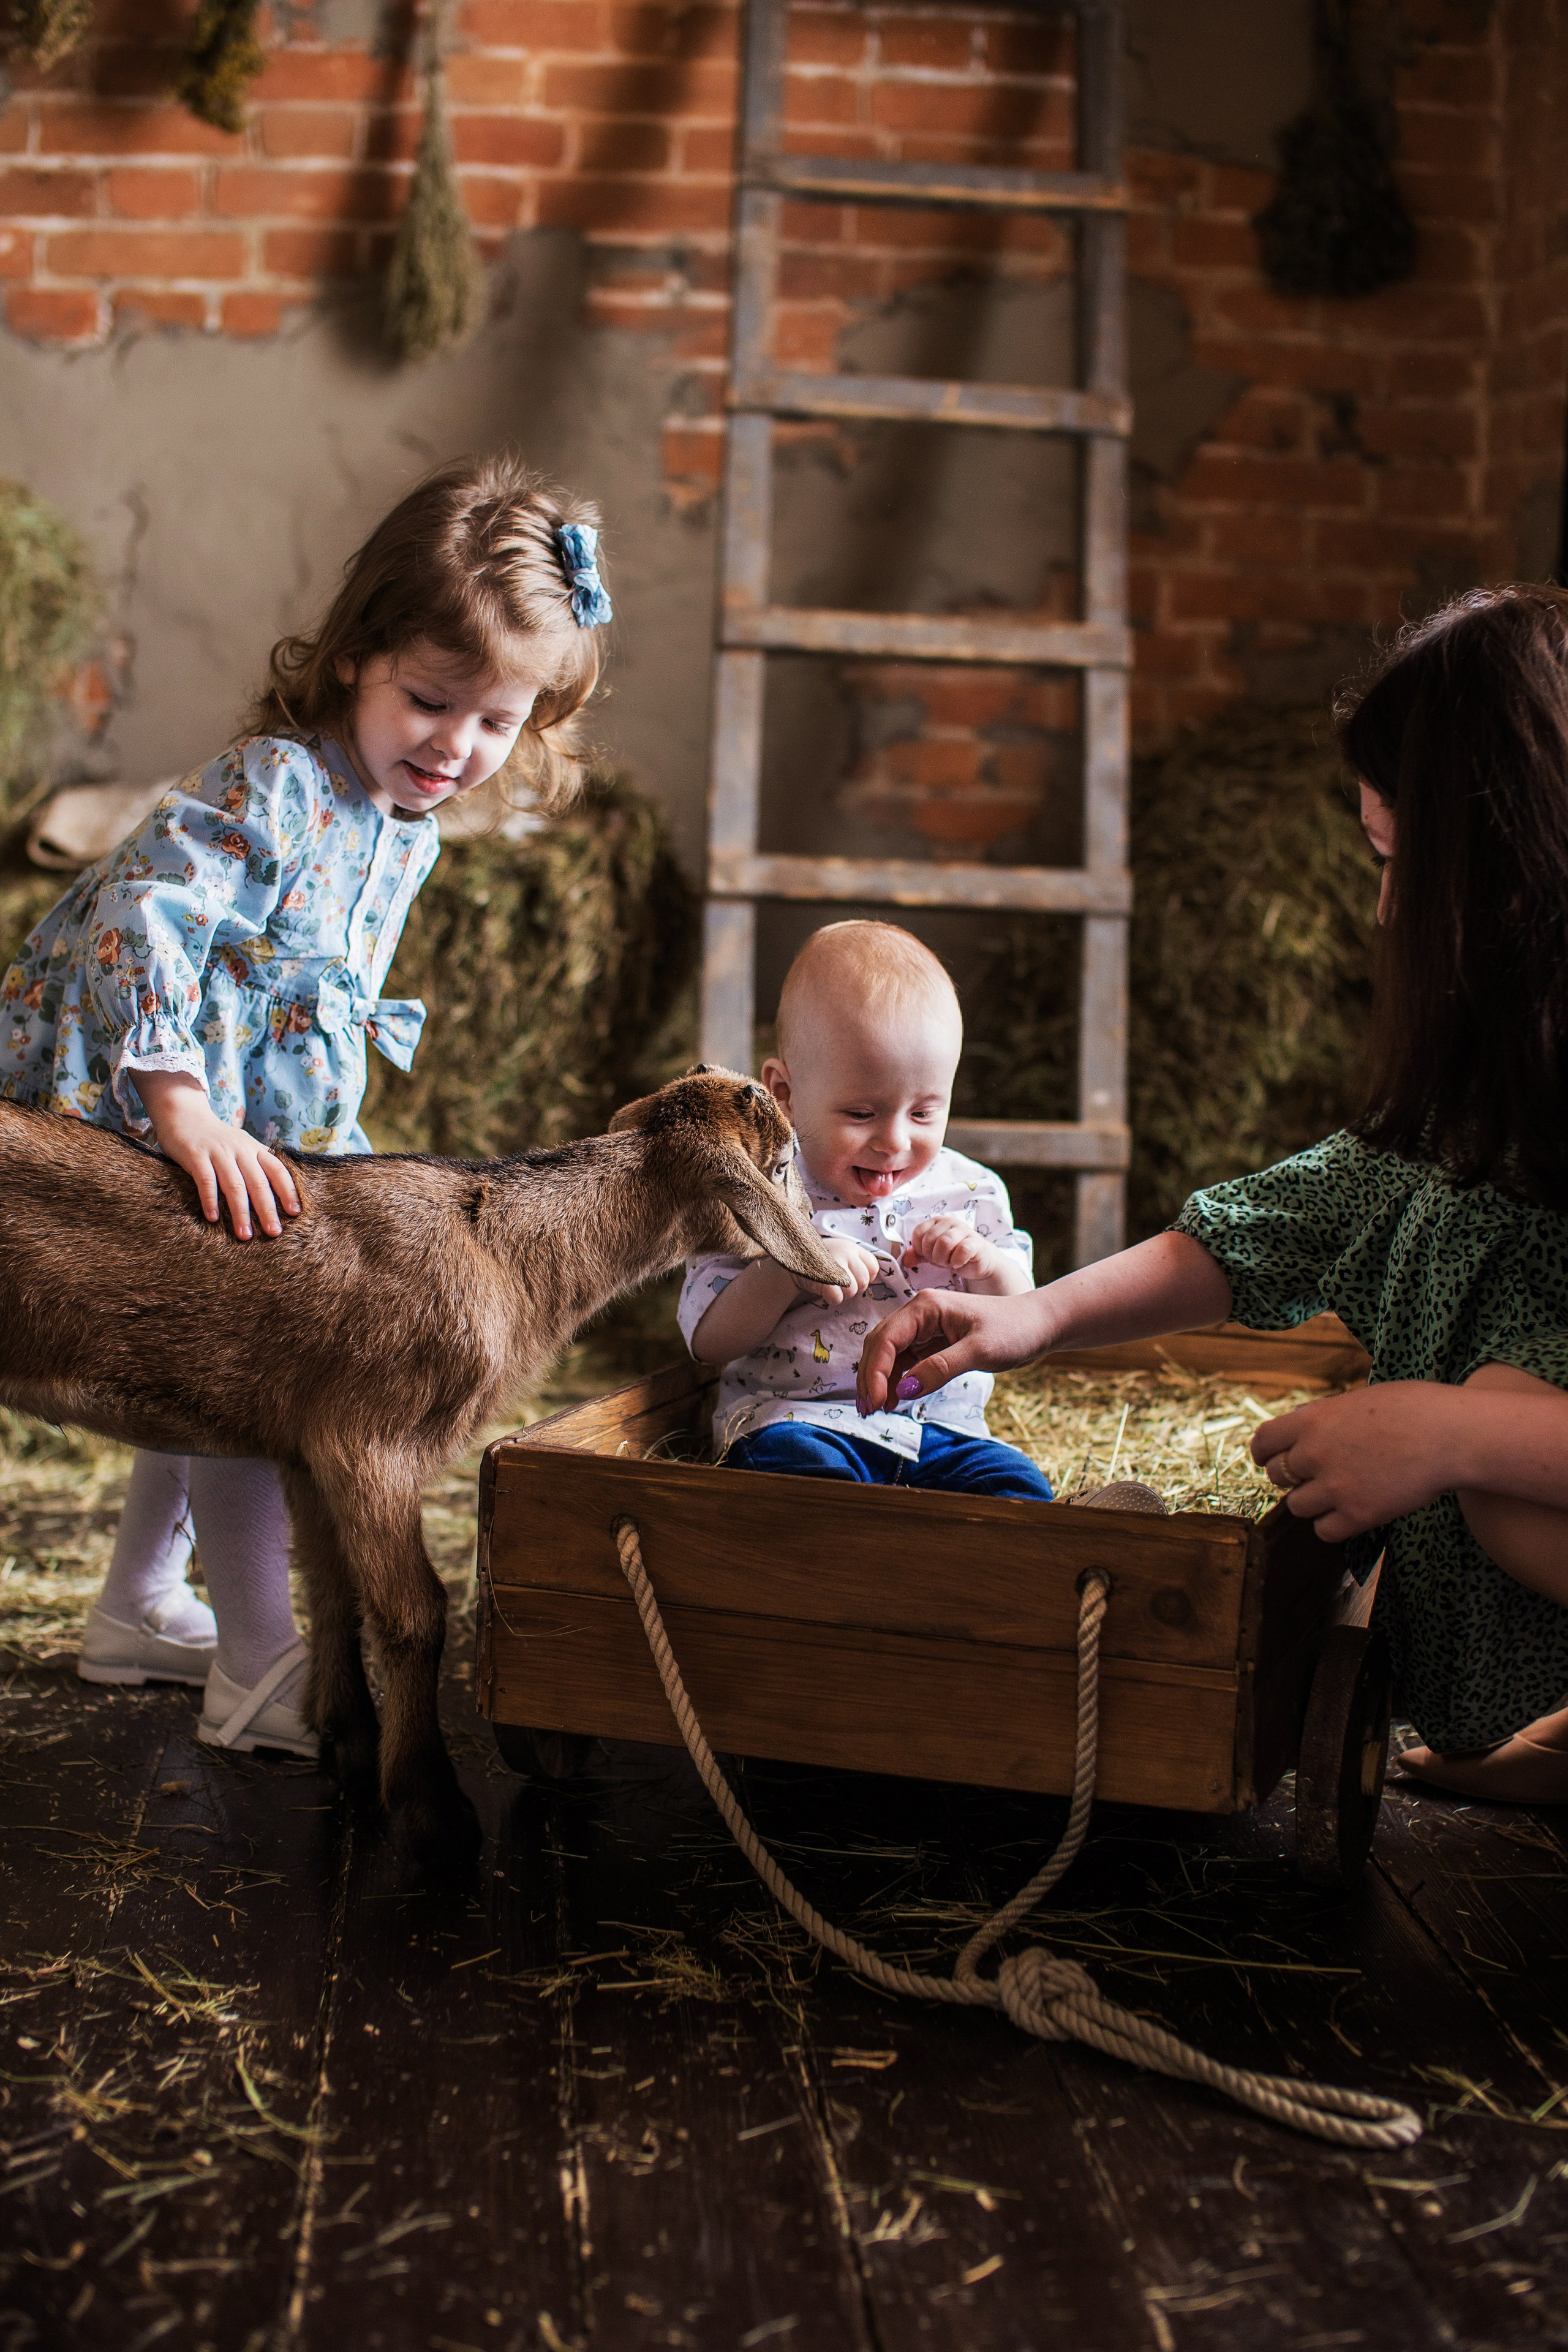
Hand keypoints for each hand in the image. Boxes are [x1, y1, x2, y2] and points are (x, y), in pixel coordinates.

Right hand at [136, 1069, 300, 1240]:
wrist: (184, 1114)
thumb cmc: (216, 1139)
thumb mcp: (242, 1146)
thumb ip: (257, 1164)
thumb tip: (279, 1190)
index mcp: (254, 1149)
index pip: (277, 1170)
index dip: (288, 1191)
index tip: (295, 1213)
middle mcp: (240, 1149)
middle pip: (258, 1182)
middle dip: (267, 1209)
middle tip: (274, 1232)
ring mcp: (217, 1152)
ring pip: (234, 1185)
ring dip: (240, 1212)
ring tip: (245, 1235)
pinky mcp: (195, 1155)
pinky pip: (205, 1180)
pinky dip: (210, 1199)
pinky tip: (213, 1218)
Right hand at [796, 1234, 881, 1307]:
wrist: (792, 1262)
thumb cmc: (821, 1260)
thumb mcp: (841, 1253)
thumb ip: (857, 1261)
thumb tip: (872, 1278)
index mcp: (852, 1247)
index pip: (873, 1267)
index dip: (865, 1277)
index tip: (853, 1277)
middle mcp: (845, 1252)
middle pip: (864, 1281)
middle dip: (854, 1289)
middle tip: (840, 1285)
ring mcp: (834, 1264)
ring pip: (852, 1291)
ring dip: (843, 1295)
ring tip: (831, 1287)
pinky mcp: (823, 1278)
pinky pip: (838, 1298)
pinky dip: (832, 1299)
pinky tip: (824, 1292)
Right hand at [856, 1288, 1050, 1415]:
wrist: (1040, 1326)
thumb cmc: (1015, 1330)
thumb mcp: (979, 1351)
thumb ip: (940, 1369)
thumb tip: (903, 1389)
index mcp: (926, 1306)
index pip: (886, 1339)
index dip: (874, 1372)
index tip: (874, 1402)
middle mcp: (920, 1314)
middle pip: (880, 1345)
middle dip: (870, 1378)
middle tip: (868, 1411)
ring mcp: (926, 1328)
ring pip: (889, 1355)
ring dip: (881, 1381)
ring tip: (878, 1410)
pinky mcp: (934, 1342)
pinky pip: (906, 1361)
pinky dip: (897, 1380)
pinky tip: (896, 1398)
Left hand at [901, 1213, 1002, 1287]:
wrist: (978, 1260)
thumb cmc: (953, 1253)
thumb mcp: (932, 1254)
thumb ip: (917, 1255)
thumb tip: (905, 1260)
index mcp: (936, 1222)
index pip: (918, 1232)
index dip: (920, 1249)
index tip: (928, 1255)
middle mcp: (949, 1222)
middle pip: (930, 1239)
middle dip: (932, 1256)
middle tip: (941, 1261)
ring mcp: (964, 1230)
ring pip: (945, 1242)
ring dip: (944, 1259)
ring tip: (949, 1262)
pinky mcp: (976, 1242)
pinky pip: (962, 1250)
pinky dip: (957, 1261)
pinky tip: (958, 1263)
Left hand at [1250, 1382, 1461, 1542]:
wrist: (1451, 1435)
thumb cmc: (1414, 1409)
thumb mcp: (1358, 1400)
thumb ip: (1325, 1418)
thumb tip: (1303, 1428)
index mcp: (1312, 1420)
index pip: (1263, 1441)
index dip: (1263, 1453)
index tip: (1268, 1459)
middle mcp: (1314, 1454)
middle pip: (1278, 1476)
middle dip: (1292, 1477)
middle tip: (1314, 1476)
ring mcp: (1334, 1487)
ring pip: (1297, 1506)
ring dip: (1313, 1502)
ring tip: (1338, 1493)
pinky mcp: (1357, 1515)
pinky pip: (1324, 1531)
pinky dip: (1333, 1525)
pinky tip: (1350, 1513)